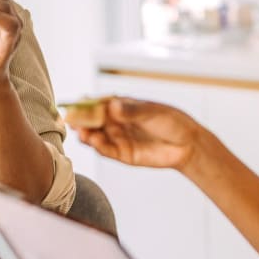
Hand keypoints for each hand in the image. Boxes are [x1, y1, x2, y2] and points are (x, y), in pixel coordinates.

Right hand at [72, 98, 203, 171]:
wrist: (187, 144)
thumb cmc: (171, 121)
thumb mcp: (152, 112)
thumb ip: (132, 111)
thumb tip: (112, 106)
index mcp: (120, 106)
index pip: (98, 104)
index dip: (85, 105)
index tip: (76, 105)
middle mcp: (115, 122)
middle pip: (92, 121)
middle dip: (81, 121)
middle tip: (71, 121)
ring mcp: (117, 138)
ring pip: (96, 136)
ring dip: (86, 135)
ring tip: (82, 133)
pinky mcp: (122, 154)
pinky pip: (106, 150)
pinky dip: (98, 146)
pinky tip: (93, 142)